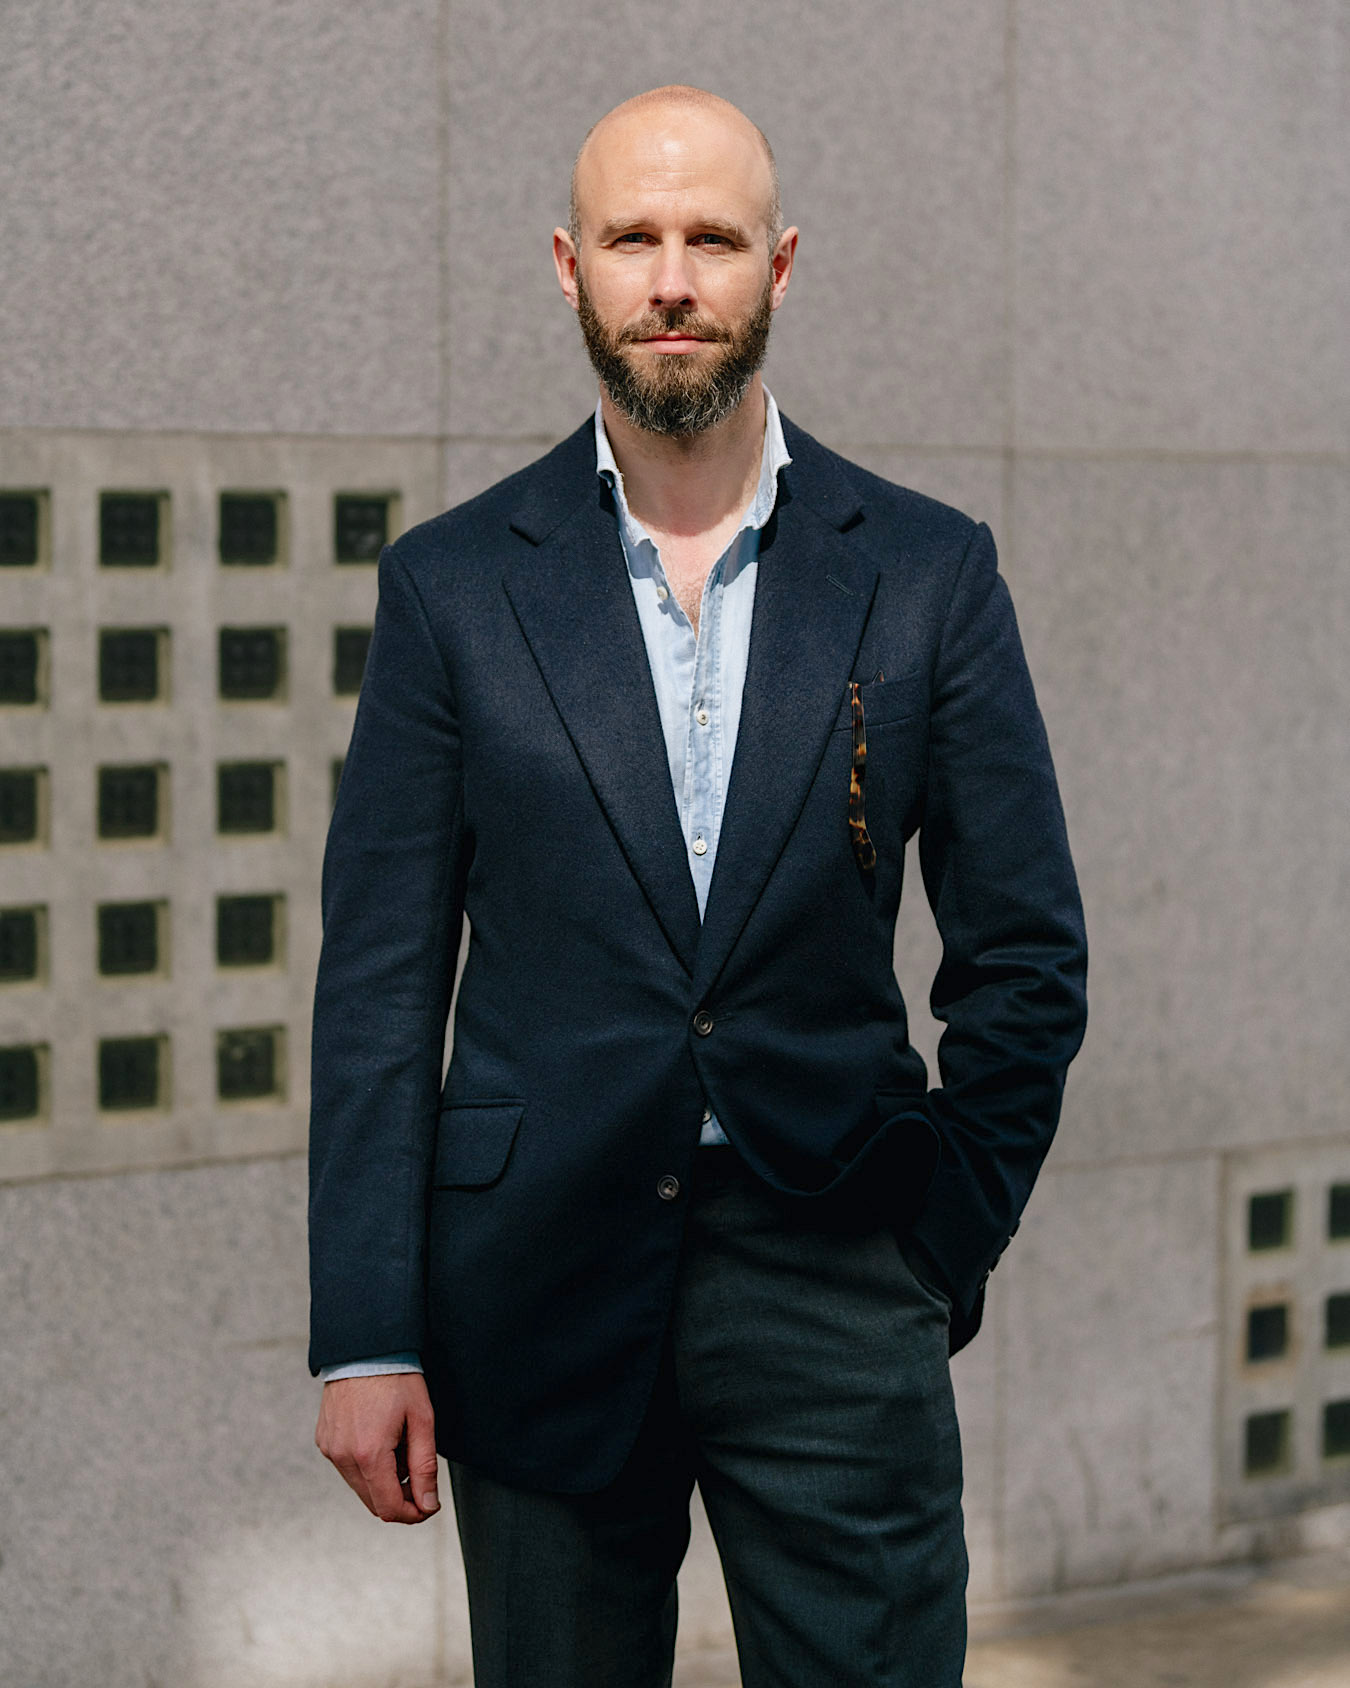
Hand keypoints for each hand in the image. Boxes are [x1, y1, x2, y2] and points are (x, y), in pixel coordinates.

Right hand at [315, 1372, 440, 1522]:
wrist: (364, 1347)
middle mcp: (343, 1457)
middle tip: (419, 1470)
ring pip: (360, 1487)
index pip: (388, 1508)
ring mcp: (330, 1449)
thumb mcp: (421, 1420)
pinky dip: (367, 1464)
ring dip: (384, 1479)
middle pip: (373, 1502)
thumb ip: (424, 1467)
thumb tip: (427, 1505)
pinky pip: (348, 1468)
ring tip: (399, 1444)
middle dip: (400, 1496)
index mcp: (368, 1454)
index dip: (412, 1514)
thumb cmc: (397, 1378)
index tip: (429, 1504)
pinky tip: (381, 1437)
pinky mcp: (324, 1441)